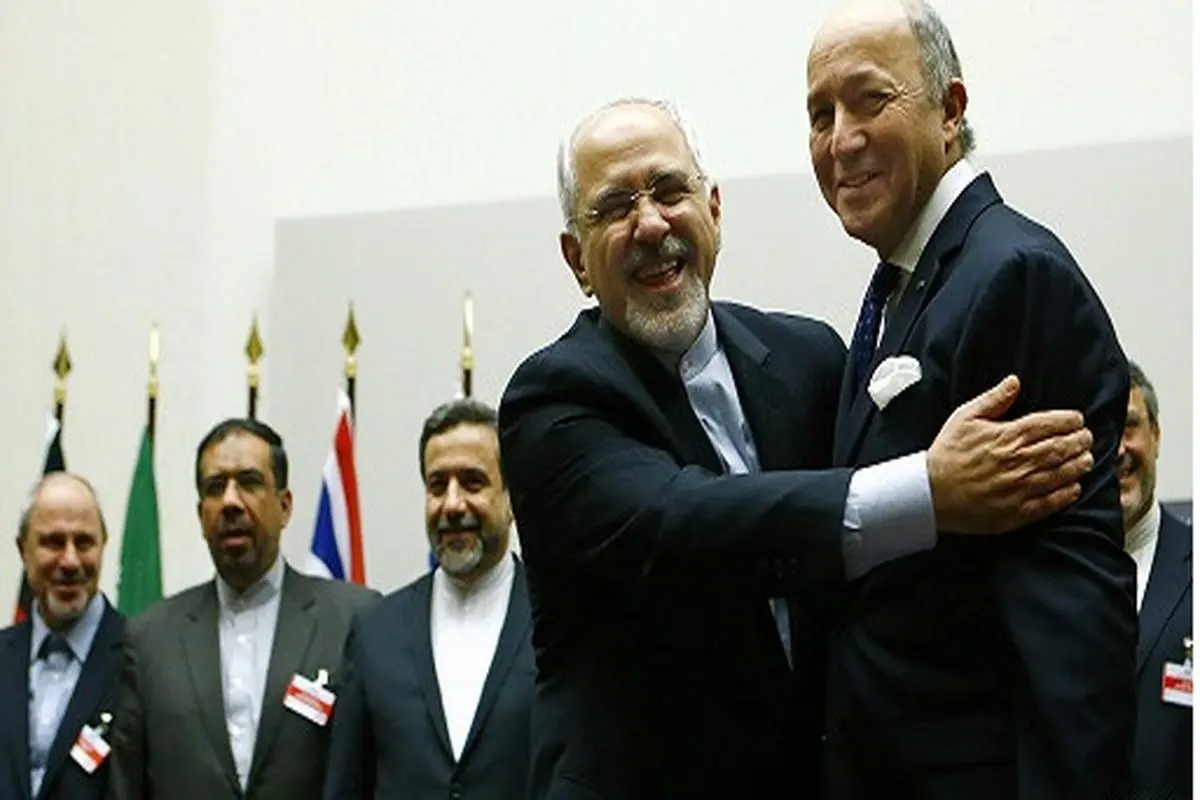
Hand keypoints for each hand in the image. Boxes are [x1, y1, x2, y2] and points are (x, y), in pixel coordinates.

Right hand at [927, 375, 1092, 533]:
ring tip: (1087, 460)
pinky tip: (1074, 488)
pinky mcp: (1018, 511)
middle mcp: (1020, 461)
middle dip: (1080, 442)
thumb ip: (993, 399)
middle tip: (1087, 439)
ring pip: (1062, 474)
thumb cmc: (947, 454)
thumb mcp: (964, 418)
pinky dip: (1067, 493)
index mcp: (1008, 436)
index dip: (1070, 421)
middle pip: (1062, 448)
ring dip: (1079, 466)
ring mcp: (1021, 488)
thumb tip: (1015, 381)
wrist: (930, 493)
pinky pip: (1051, 502)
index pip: (1050, 424)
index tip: (1078, 420)